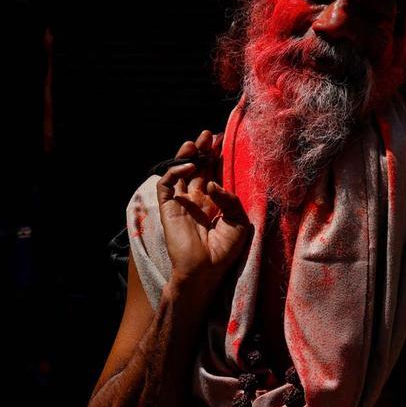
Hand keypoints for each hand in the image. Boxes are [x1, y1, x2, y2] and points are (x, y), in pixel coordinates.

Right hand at [155, 130, 248, 293]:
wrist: (205, 271)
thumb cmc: (223, 252)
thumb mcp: (238, 222)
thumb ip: (230, 198)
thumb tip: (211, 183)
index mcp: (212, 204)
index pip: (211, 173)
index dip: (214, 157)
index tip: (221, 141)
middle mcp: (196, 201)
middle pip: (196, 169)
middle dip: (202, 151)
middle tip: (209, 135)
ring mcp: (181, 204)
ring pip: (178, 172)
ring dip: (186, 156)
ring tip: (195, 142)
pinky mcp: (168, 209)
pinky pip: (166, 185)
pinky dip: (174, 172)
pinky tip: (188, 167)